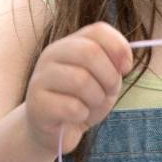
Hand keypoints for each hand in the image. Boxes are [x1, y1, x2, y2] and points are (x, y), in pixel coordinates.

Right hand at [25, 22, 132, 154]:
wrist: (57, 131)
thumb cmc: (83, 100)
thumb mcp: (104, 77)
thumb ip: (114, 63)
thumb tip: (124, 63)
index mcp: (69, 43)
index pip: (98, 31)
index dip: (119, 48)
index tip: (126, 69)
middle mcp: (51, 55)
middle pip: (89, 52)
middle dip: (109, 76)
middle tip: (108, 91)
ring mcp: (40, 78)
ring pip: (81, 80)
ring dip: (96, 98)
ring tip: (90, 105)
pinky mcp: (36, 104)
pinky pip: (71, 107)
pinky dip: (83, 115)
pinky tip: (76, 116)